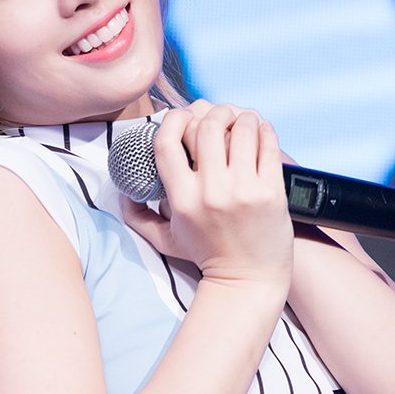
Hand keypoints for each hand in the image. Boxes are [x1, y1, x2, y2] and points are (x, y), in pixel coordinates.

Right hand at [120, 100, 293, 294]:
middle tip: (219, 117)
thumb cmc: (206, 256)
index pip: (168, 142)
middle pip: (207, 126)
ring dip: (242, 118)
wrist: (247, 281)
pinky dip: (264, 130)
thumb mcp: (165, 239)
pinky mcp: (271, 192)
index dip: (173, 119)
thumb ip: (138, 217)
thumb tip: (123, 191)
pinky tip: (260, 132)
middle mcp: (212, 192)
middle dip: (213, 112)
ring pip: (242, 128)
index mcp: (182, 199)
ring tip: (242, 122)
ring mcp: (244, 190)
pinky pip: (268, 144)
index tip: (182, 117)